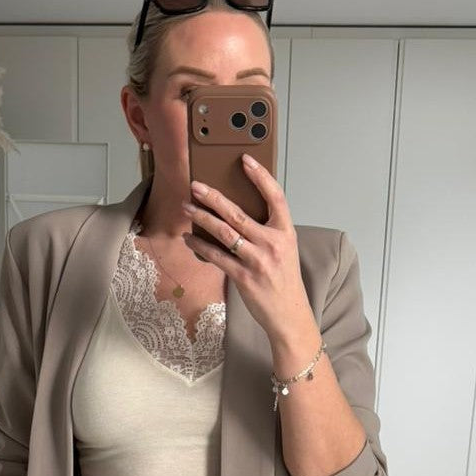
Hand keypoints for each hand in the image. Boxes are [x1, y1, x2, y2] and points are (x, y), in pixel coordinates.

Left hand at [181, 154, 313, 342]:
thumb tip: (235, 215)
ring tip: (187, 208)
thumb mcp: (284, 250)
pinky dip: (201, 247)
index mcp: (285, 232)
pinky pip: (217, 257)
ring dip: (202, 218)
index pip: (275, 196)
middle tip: (196, 185)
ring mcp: (257, 260)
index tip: (245, 160)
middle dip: (213, 197)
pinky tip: (190, 239)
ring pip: (224, 232)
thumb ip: (266, 231)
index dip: (260, 176)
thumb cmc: (284, 281)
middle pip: (238, 213)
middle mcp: (272, 243)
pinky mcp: (243, 277)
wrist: (289, 315)